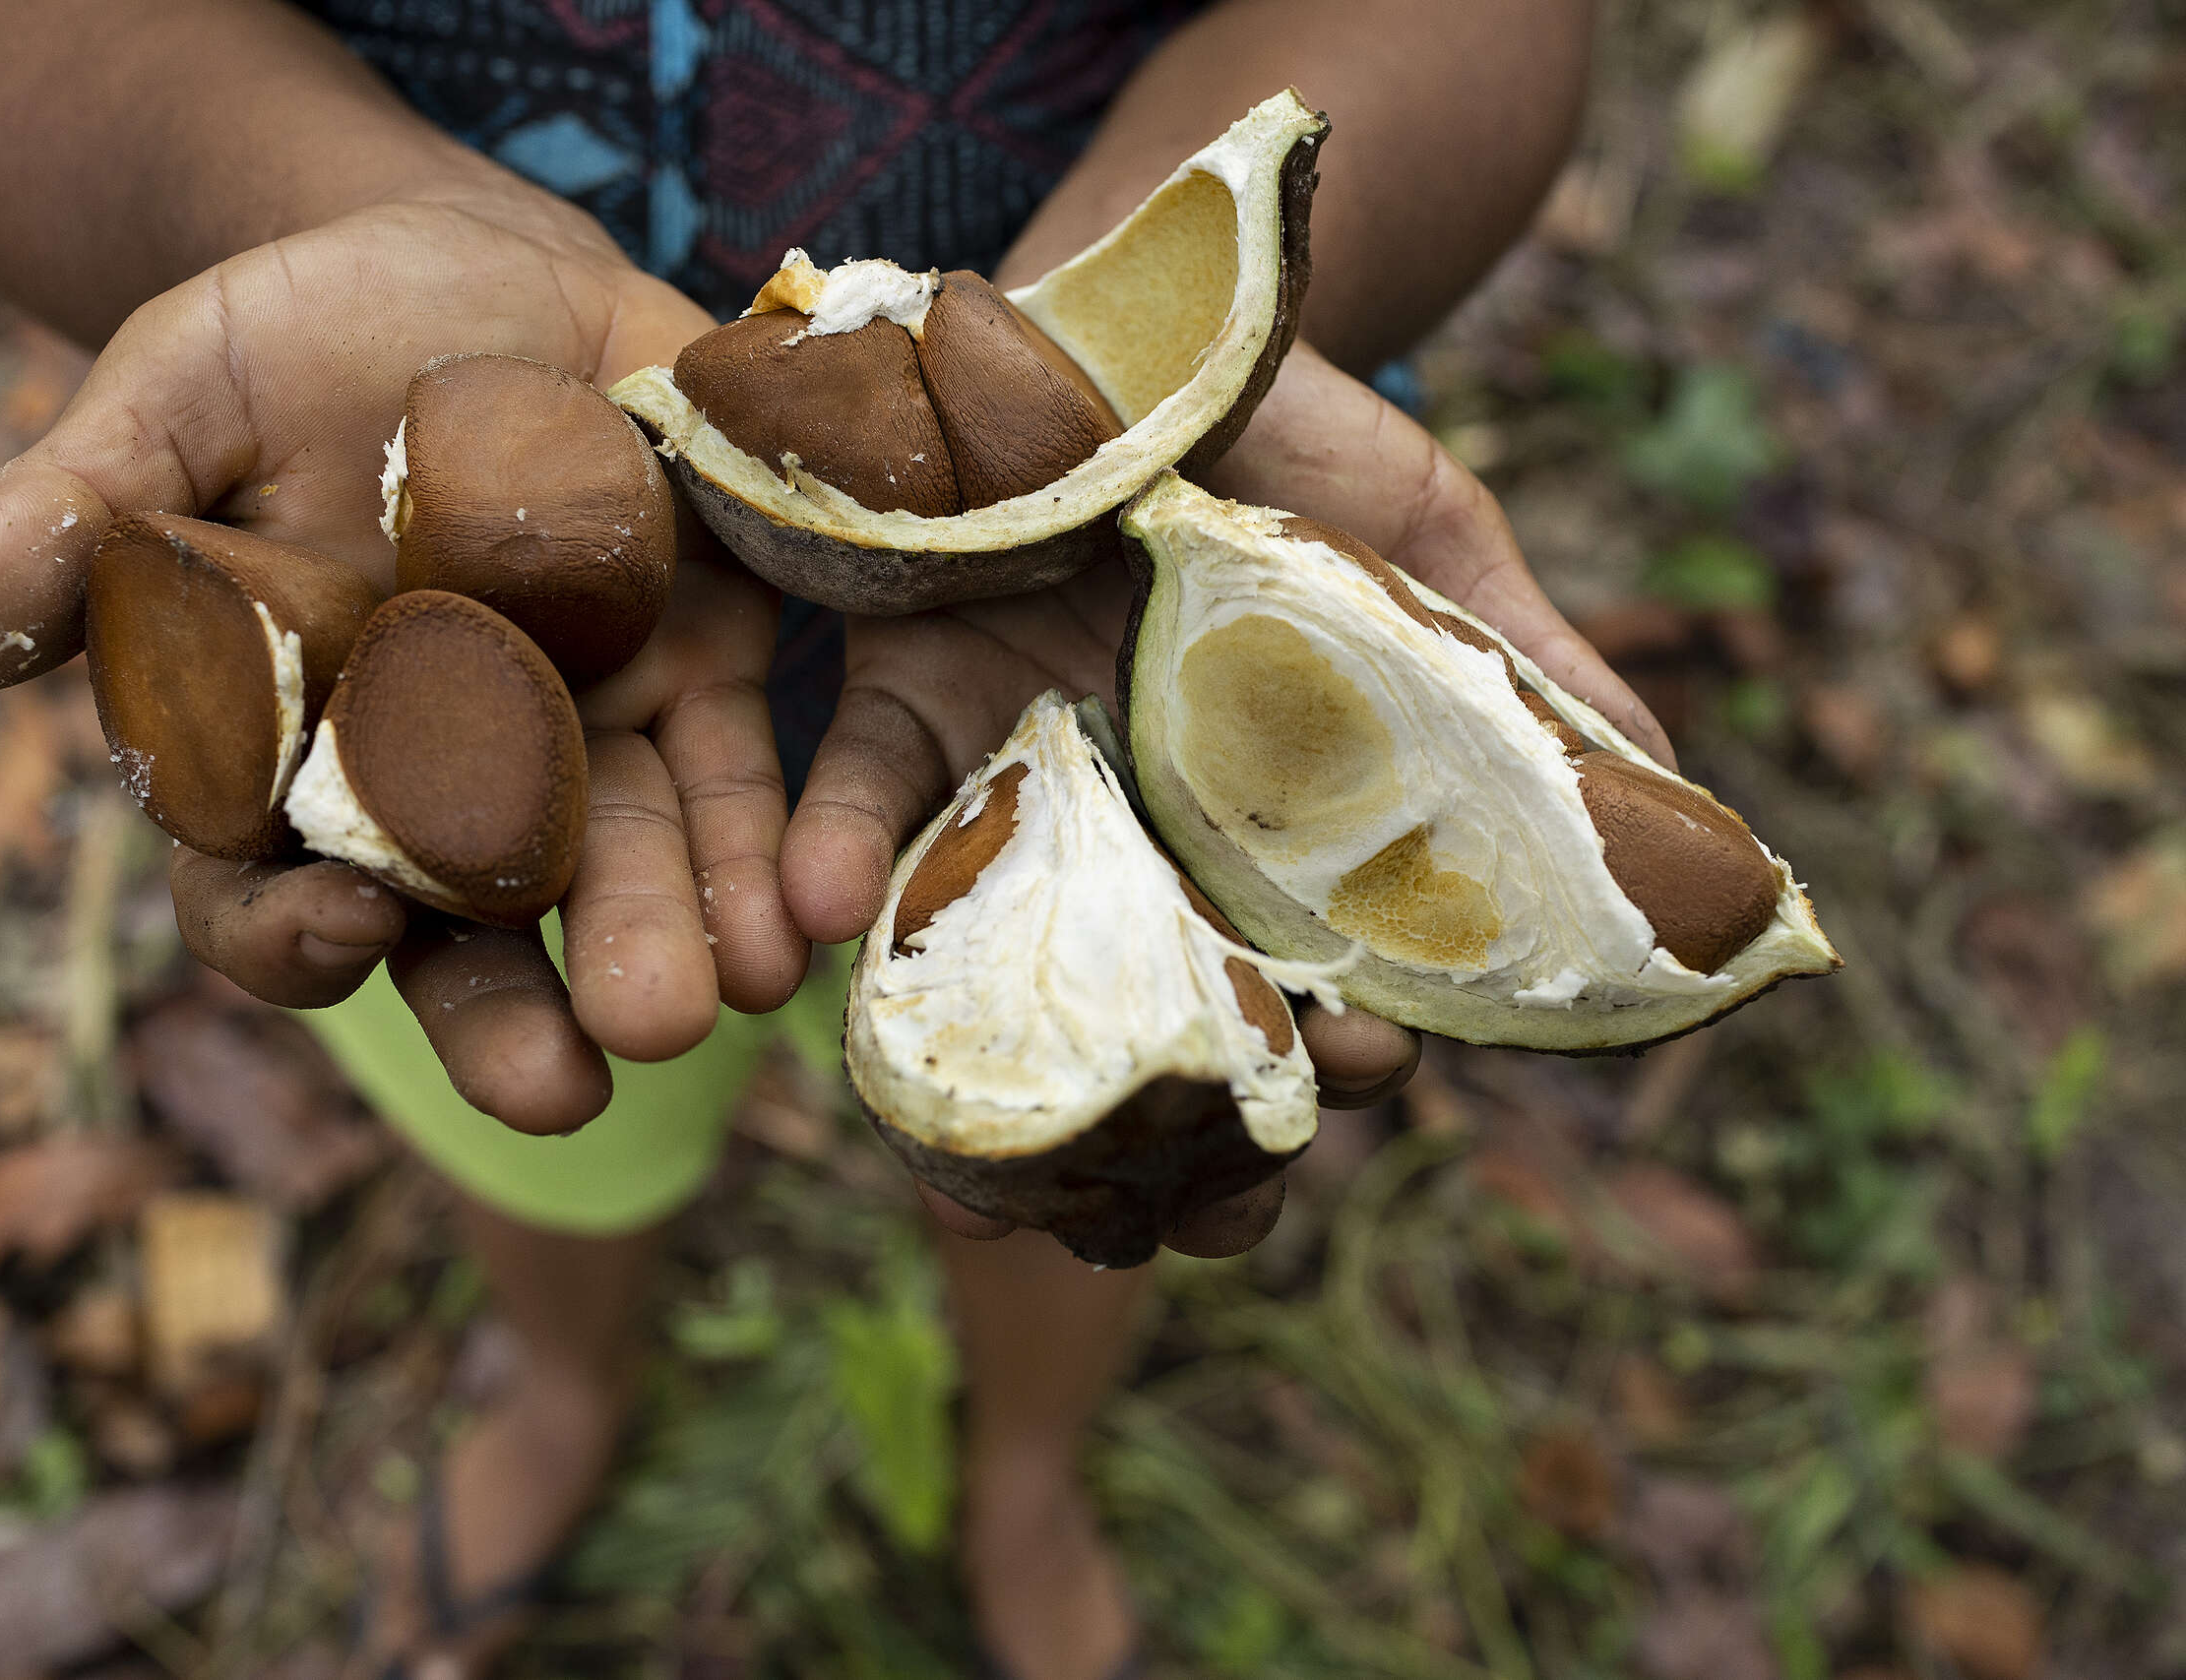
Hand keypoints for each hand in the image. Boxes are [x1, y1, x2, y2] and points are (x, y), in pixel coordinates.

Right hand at [0, 194, 807, 1126]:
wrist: (460, 266)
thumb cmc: (278, 345)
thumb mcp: (171, 405)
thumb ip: (81, 519)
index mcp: (288, 758)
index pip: (265, 892)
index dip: (295, 930)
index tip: (345, 928)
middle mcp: (441, 787)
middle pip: (464, 936)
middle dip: (514, 1013)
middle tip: (567, 1084)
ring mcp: (584, 741)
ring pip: (620, 874)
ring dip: (668, 947)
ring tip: (717, 1007)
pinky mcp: (705, 672)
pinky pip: (743, 778)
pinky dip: (774, 845)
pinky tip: (804, 912)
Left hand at [779, 343, 1669, 1256]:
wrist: (1150, 313)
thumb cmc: (1309, 441)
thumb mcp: (1437, 546)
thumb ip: (1528, 677)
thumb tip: (1686, 814)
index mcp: (1268, 830)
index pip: (1302, 991)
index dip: (1329, 1067)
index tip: (1366, 1087)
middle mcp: (1136, 832)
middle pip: (1138, 1018)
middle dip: (1146, 1135)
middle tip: (1147, 1218)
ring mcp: (1017, 772)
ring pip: (992, 954)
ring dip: (970, 1071)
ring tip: (967, 1187)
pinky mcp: (905, 695)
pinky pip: (863, 793)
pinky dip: (837, 864)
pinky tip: (816, 936)